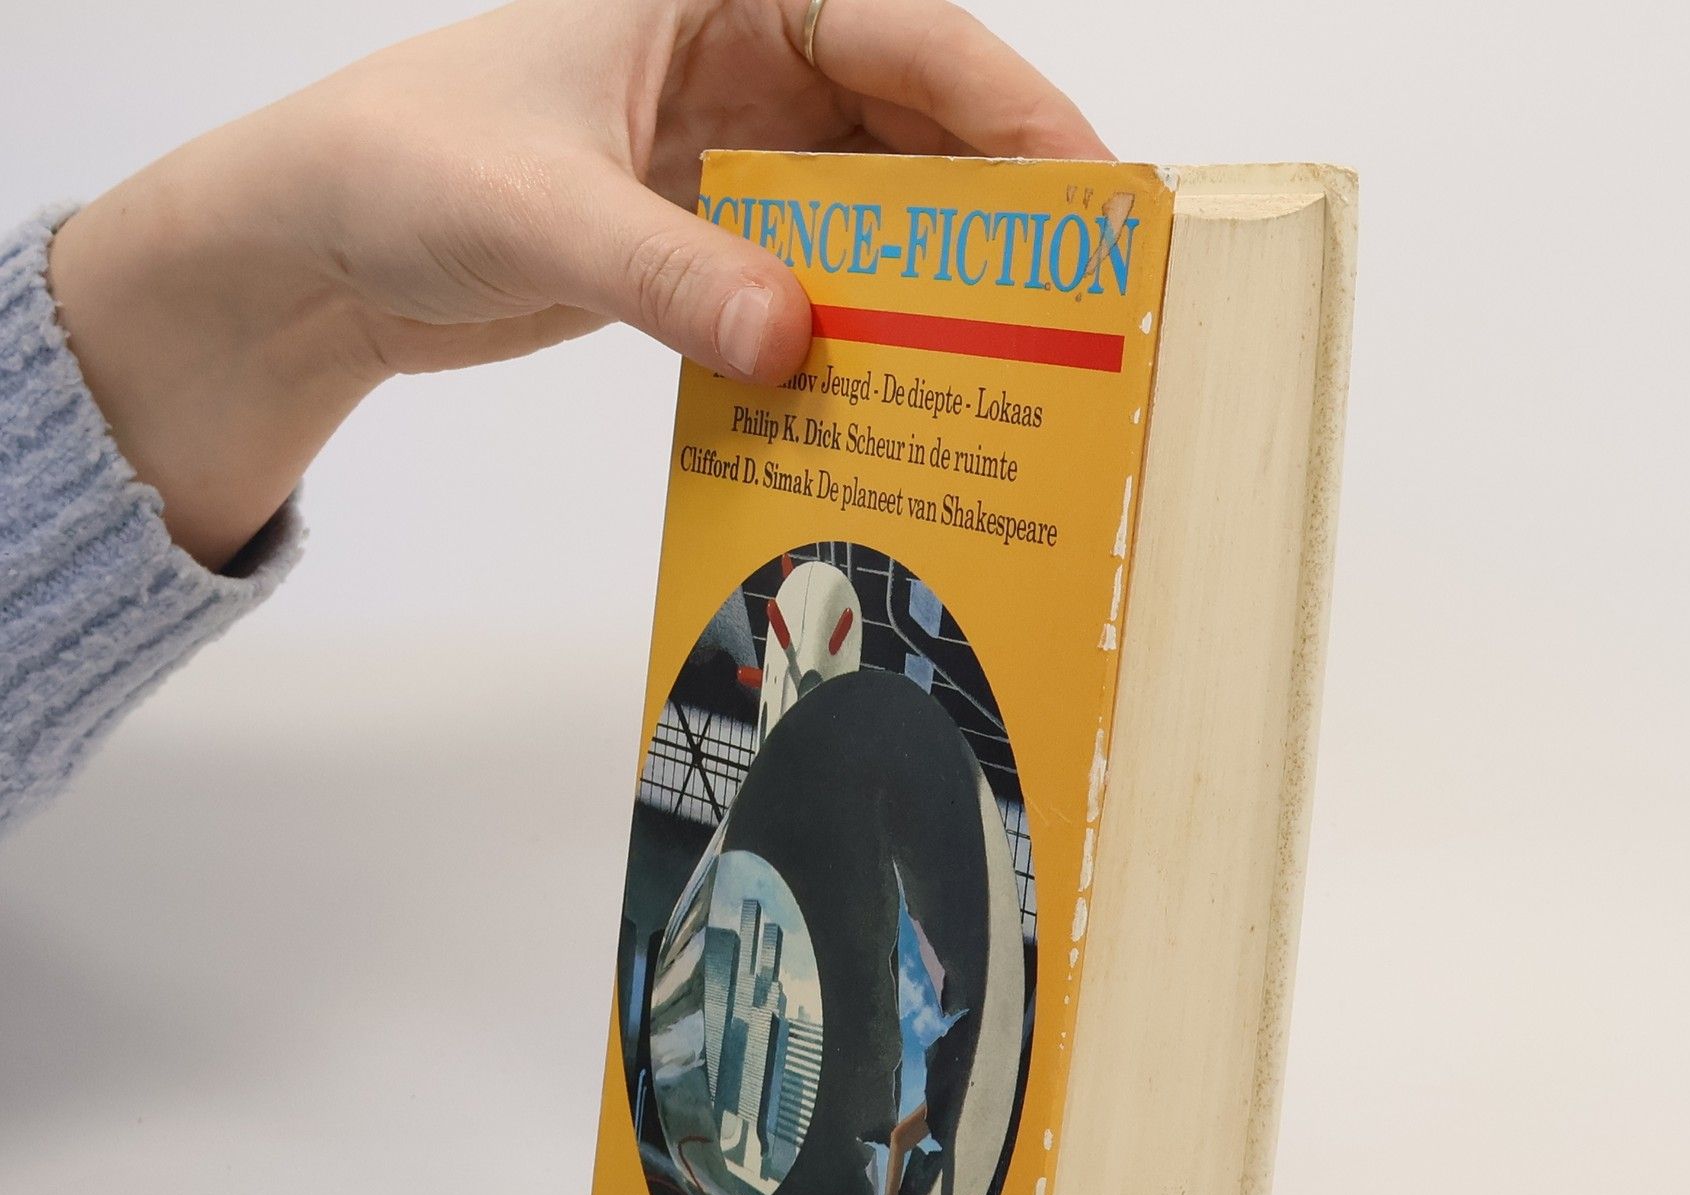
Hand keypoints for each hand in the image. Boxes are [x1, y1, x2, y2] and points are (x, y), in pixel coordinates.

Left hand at [47, 0, 1108, 569]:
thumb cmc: (400, 168)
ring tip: (1010, 353)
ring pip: (872, 205)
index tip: (1088, 191)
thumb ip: (667, 272)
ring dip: (930, 275)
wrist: (319, 247)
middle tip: (1077, 295)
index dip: (1009, 107)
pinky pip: (817, 272)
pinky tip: (897, 382)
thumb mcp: (537, 207)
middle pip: (909, 121)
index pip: (901, 33)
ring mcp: (728, 153)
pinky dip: (857, 322)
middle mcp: (740, 59)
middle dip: (993, 203)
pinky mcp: (709, 236)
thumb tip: (794, 341)